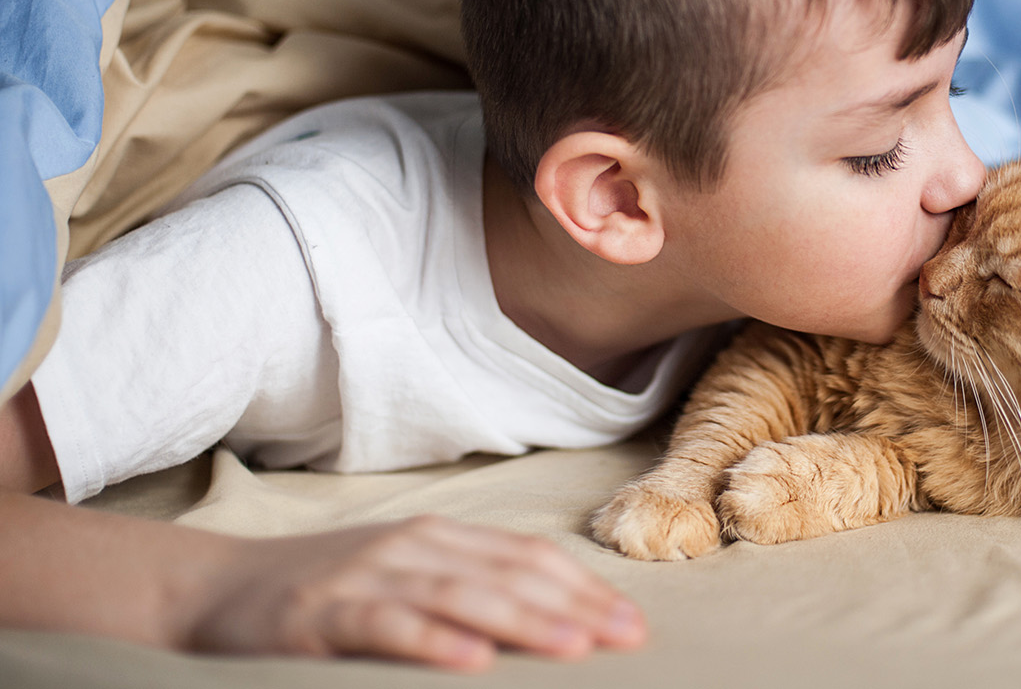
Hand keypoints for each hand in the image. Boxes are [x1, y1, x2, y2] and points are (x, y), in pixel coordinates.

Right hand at [187, 516, 645, 669]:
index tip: (632, 620)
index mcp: (436, 535)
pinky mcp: (321, 615)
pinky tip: (474, 661)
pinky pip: (388, 626)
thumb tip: (546, 616)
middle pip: (507, 574)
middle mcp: (410, 545)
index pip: (527, 556)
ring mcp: (365, 576)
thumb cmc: (320, 590)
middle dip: (575, 606)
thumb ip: (462, 587)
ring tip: (575, 646)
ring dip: (524, 621)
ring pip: (460, 595)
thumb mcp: (400, 577)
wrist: (211, 588)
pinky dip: (434, 641)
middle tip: (628, 638)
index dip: (583, 586)